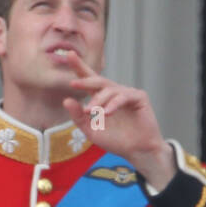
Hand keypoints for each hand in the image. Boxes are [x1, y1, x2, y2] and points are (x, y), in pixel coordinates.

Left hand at [61, 51, 173, 185]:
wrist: (136, 151)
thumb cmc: (116, 141)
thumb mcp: (91, 130)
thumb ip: (78, 117)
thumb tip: (66, 100)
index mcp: (102, 99)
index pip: (89, 80)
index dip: (80, 67)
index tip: (69, 55)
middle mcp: (114, 93)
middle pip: (98, 80)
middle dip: (85, 80)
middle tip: (73, 84)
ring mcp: (127, 94)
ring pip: (109, 90)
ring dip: (98, 100)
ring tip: (90, 111)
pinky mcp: (139, 97)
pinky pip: (124, 96)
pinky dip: (113, 104)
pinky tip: (107, 113)